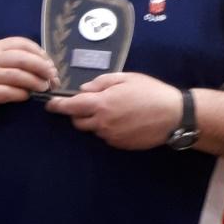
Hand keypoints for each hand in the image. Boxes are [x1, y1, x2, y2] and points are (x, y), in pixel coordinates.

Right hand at [0, 37, 57, 115]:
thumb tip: (46, 64)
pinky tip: (27, 96)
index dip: (39, 52)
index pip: (22, 43)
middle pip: (22, 59)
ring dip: (35, 82)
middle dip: (41, 67)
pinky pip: (10, 93)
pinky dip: (22, 94)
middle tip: (52, 76)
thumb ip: (16, 57)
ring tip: (44, 87)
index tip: (49, 62)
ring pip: (18, 76)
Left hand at [44, 72, 182, 148]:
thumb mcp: (125, 78)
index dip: (57, 106)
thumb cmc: (150, 92)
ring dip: (96, 121)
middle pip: (78, 121)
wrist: (173, 115)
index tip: (49, 105)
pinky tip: (125, 121)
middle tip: (93, 103)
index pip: (70, 107)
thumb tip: (84, 90)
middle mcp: (102, 123)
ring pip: (93, 130)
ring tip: (116, 110)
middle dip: (79, 113)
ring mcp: (111, 136)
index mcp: (101, 104)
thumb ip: (101, 83)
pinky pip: (107, 136)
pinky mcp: (120, 145)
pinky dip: (109, 129)